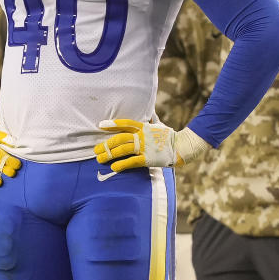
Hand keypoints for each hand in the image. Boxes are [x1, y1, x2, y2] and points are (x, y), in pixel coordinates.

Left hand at [94, 119, 208, 171]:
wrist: (182, 146)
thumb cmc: (169, 136)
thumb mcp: (159, 125)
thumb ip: (151, 120)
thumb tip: (150, 112)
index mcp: (144, 127)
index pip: (126, 123)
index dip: (113, 124)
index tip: (100, 125)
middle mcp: (142, 136)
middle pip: (120, 138)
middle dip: (106, 144)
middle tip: (96, 149)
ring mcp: (145, 147)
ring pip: (123, 149)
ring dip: (110, 154)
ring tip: (100, 159)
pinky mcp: (148, 159)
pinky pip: (132, 161)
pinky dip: (122, 164)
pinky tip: (114, 167)